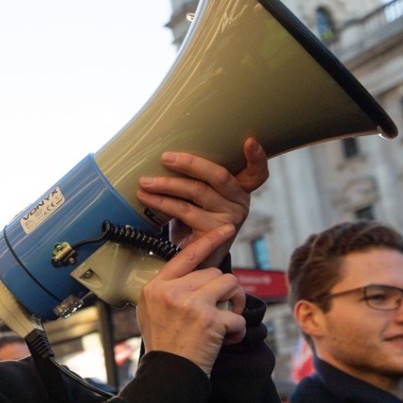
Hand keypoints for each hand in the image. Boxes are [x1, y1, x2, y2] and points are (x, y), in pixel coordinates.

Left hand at [136, 137, 267, 267]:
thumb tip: (163, 158)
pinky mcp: (213, 233)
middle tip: (165, 157)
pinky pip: (184, 211)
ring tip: (144, 182)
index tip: (250, 141)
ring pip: (197, 192)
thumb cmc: (195, 221)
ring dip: (166, 185)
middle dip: (190, 164)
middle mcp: (239, 203)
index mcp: (240, 190)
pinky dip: (162, 203)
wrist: (195, 261)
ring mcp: (228, 219)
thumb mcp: (201, 199)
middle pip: (219, 175)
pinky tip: (147, 198)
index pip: (257, 173)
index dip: (257, 157)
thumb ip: (197, 181)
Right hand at [137, 225, 246, 374]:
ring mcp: (190, 304)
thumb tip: (192, 276)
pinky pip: (237, 316)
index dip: (209, 240)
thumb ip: (167, 291)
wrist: (168, 374)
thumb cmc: (163, 345)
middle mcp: (171, 291)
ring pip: (230, 285)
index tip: (226, 228)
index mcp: (156, 286)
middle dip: (223, 291)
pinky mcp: (210, 320)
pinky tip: (227, 341)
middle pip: (214, 273)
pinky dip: (237, 331)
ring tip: (226, 323)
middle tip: (220, 312)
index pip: (186, 255)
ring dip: (234, 304)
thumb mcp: (151, 312)